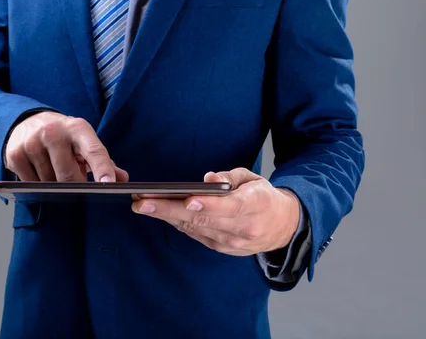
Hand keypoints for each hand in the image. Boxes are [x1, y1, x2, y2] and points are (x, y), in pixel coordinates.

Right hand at [5, 111, 127, 182]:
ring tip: (56, 170)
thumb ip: (104, 161)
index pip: (94, 150)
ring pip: (49, 183)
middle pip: (68, 175)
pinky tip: (40, 172)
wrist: (27, 121)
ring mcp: (32, 143)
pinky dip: (39, 185)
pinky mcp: (15, 154)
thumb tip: (122, 179)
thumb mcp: (84, 142)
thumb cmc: (64, 137)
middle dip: (75, 187)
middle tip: (78, 185)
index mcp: (77, 128)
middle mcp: (53, 132)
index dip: (102, 168)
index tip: (109, 184)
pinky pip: (32, 184)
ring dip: (56, 185)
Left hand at [132, 168, 299, 255]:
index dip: (209, 205)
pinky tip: (160, 212)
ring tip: (143, 205)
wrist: (282, 227)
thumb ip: (230, 177)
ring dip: (166, 217)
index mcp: (257, 205)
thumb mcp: (253, 179)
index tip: (187, 199)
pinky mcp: (221, 248)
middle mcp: (244, 228)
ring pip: (195, 229)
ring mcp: (232, 242)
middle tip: (143, 202)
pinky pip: (195, 234)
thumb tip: (209, 179)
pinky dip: (177, 223)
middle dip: (169, 210)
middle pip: (203, 220)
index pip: (231, 207)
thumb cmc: (263, 197)